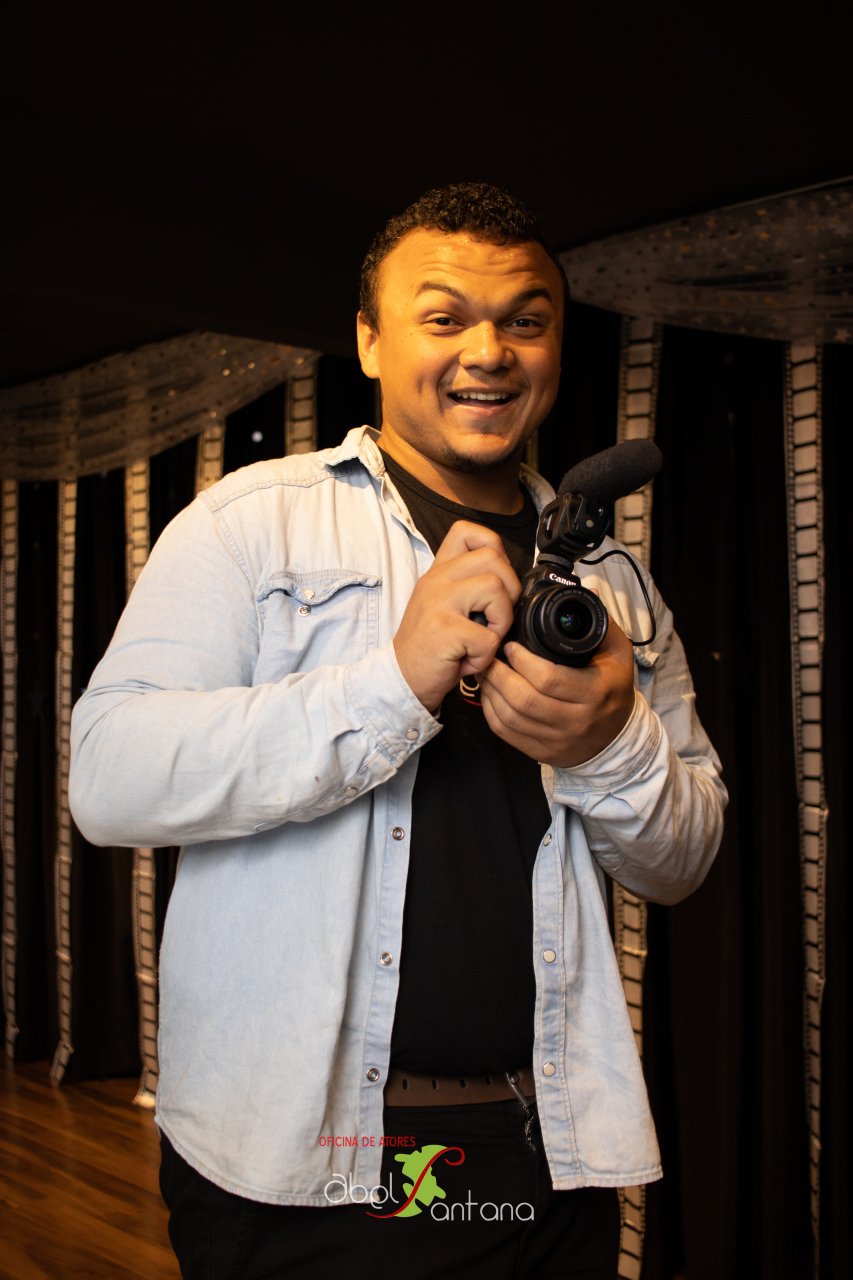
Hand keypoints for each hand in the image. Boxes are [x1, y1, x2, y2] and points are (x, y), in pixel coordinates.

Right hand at [394, 521, 519, 710]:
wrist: (400, 680)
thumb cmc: (430, 648)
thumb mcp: (442, 606)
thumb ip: (468, 586)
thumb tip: (510, 582)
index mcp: (438, 573)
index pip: (466, 532)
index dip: (493, 549)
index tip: (494, 579)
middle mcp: (436, 581)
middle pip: (493, 558)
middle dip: (508, 591)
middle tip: (494, 618)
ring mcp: (438, 603)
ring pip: (496, 589)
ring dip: (501, 622)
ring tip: (483, 640)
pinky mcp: (444, 630)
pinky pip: (489, 637)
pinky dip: (486, 656)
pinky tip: (469, 661)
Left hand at [477, 616, 635, 766]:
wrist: (616, 738)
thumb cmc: (612, 689)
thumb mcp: (618, 654)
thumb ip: (602, 625)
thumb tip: (588, 594)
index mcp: (594, 694)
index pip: (550, 679)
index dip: (523, 661)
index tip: (511, 645)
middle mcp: (575, 721)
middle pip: (524, 700)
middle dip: (499, 674)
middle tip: (489, 655)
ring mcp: (556, 741)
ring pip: (511, 718)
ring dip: (491, 691)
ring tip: (485, 670)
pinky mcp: (540, 752)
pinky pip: (506, 733)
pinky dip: (491, 711)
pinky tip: (489, 692)